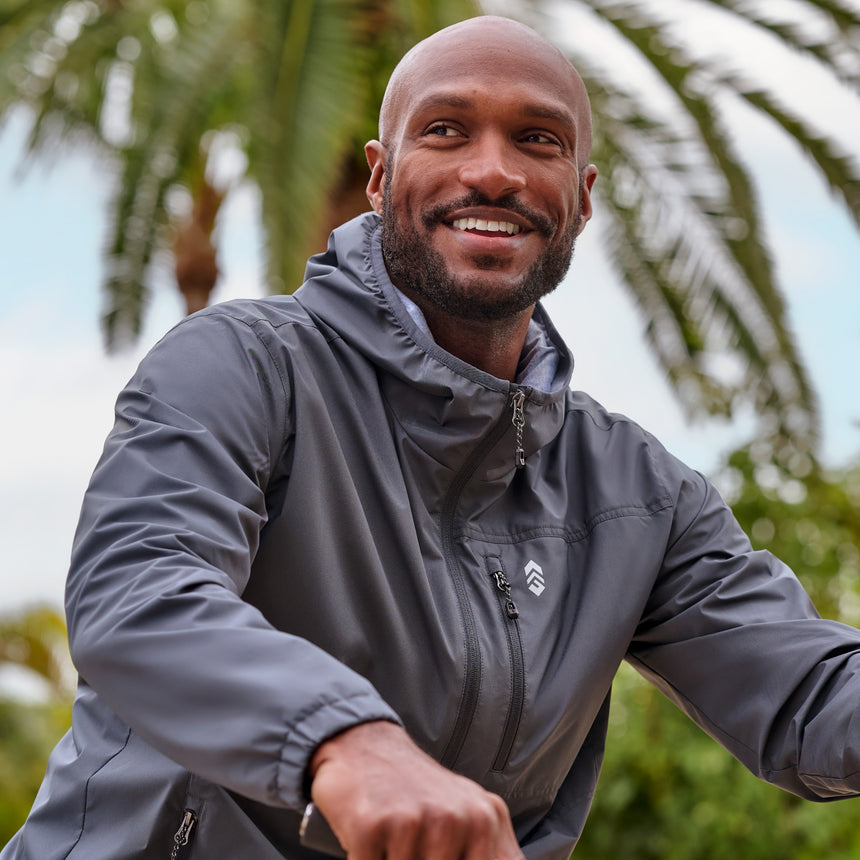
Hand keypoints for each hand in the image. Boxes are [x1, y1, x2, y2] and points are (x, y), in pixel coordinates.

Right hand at [308, 720, 524, 859]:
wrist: (366, 745)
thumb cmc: (420, 791)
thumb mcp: (472, 814)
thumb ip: (494, 852)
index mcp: (485, 820)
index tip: (446, 852)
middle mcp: (453, 819)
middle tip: (416, 843)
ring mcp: (412, 821)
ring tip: (394, 841)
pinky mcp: (370, 826)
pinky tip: (371, 839)